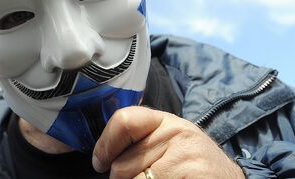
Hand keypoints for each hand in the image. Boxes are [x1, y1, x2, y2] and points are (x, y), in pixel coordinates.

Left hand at [92, 106, 244, 178]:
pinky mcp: (191, 175)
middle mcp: (175, 133)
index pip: (124, 121)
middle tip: (142, 178)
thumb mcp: (170, 141)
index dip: (105, 145)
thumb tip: (102, 154)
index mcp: (165, 121)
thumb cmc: (193, 165)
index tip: (100, 162)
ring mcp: (184, 157)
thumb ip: (141, 139)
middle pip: (122, 164)